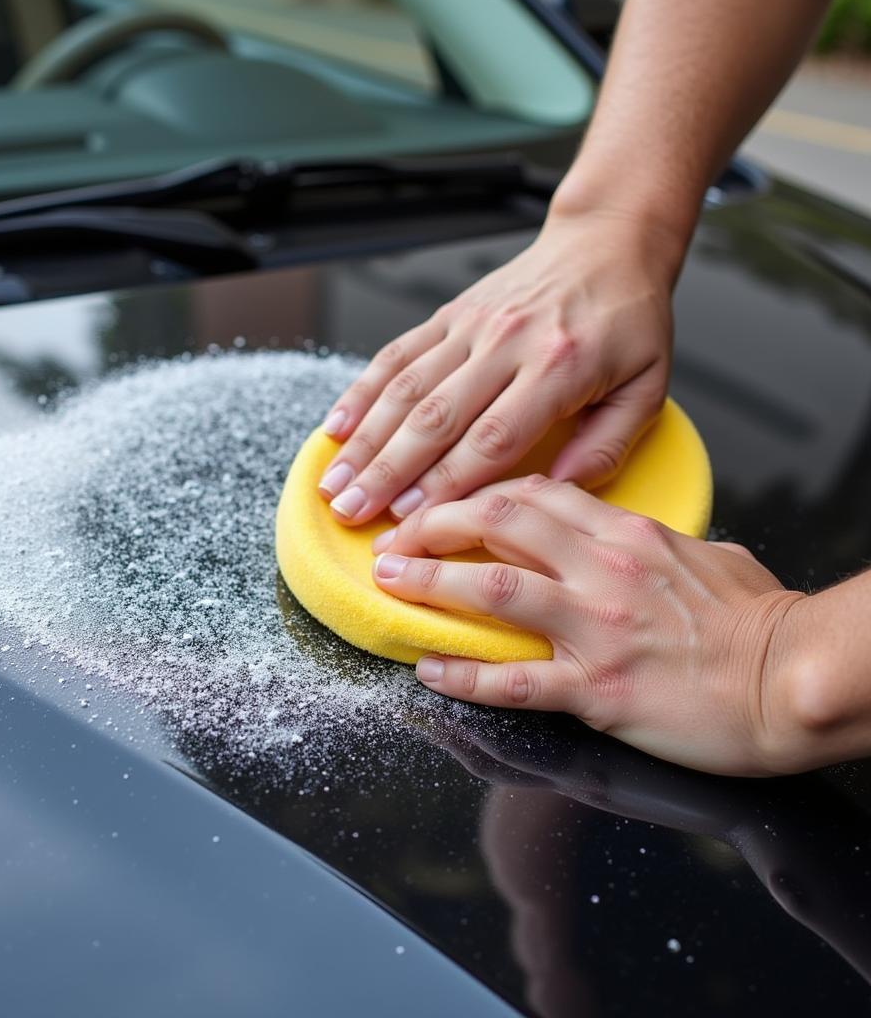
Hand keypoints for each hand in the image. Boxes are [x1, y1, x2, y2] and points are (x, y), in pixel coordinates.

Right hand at [317, 210, 677, 524]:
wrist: (606, 243)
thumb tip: (555, 490)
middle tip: (354, 512)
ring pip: (406, 388)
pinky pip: (397, 354)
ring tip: (334, 483)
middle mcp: (506, 343)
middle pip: (436, 417)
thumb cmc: (628, 321)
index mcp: (559, 368)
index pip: (493, 437)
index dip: (447, 482)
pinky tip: (336, 427)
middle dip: (388, 471)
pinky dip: (362, 392)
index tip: (412, 519)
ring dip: (365, 440)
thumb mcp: (647, 387)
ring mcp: (471, 325)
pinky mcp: (450, 314)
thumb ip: (606, 445)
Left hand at [371, 475, 809, 775]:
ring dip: (430, 583)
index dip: (472, 494)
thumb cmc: (758, 621)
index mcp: (626, 533)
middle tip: (395, 538)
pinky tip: (429, 669)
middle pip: (498, 523)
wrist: (791, 680)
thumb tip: (640, 539)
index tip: (438, 503)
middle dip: (434, 525)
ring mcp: (596, 628)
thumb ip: (659, 543)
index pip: (531, 492)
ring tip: (389, 584)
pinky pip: (514, 680)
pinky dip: (463, 674)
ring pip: (492, 589)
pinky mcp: (597, 689)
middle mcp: (602, 569)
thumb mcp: (710, 556)